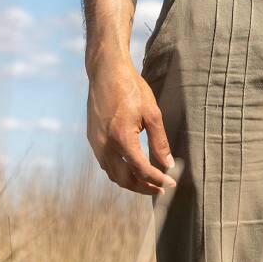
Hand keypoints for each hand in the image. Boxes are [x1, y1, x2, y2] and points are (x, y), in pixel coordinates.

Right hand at [87, 60, 178, 195]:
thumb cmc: (131, 89)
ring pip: (112, 174)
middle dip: (143, 187)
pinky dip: (119, 171)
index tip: (170, 183)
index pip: (141, 169)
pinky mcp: (92, 138)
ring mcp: (96, 143)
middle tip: (159, 189)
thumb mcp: (152, 113)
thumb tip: (167, 164)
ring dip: (130, 182)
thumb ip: (159, 142)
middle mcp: (105, 144)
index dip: (157, 179)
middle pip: (124, 179)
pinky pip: (105, 163)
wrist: (106, 72)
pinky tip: (131, 167)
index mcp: (122, 138)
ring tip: (147, 182)